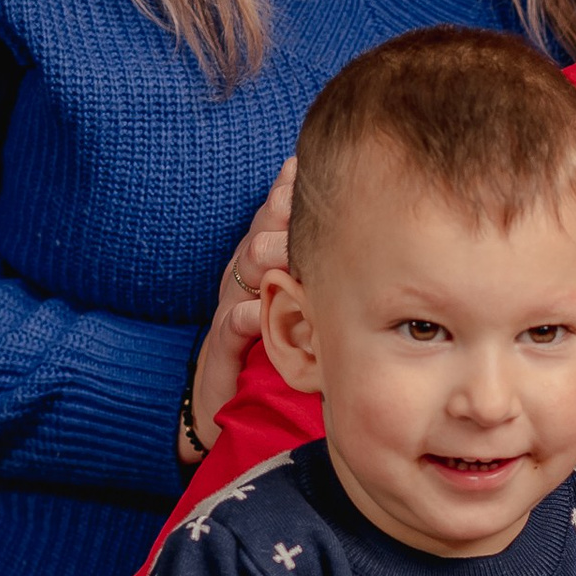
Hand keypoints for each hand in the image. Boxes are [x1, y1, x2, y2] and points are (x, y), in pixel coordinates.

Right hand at [183, 159, 294, 466]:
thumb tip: (355, 229)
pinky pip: (232, 325)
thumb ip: (310, 265)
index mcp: (258, 262)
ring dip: (265, 257)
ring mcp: (230, 310)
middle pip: (260, 235)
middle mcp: (242, 279)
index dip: (287, 193)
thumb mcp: (292, 303)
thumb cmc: (266, 347)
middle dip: (280, 219)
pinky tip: (260, 312)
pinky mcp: (221, 350)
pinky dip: (246, 317)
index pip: (272, 218)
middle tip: (301, 207)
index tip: (306, 172)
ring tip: (286, 252)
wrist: (222, 403)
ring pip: (244, 270)